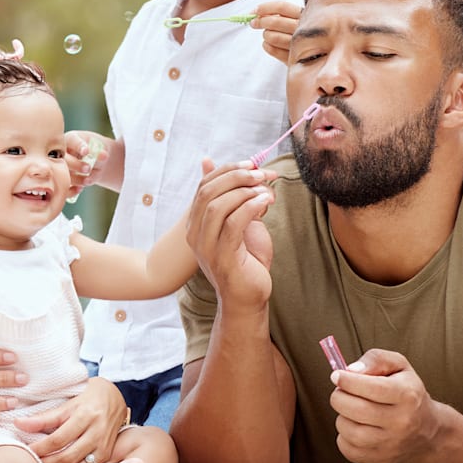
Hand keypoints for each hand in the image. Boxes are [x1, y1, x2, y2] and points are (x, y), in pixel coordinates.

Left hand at [17, 376, 127, 462]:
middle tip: (33, 461)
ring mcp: (104, 445)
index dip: (40, 448)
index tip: (27, 450)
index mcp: (85, 415)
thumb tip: (18, 424)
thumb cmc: (88, 397)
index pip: (58, 439)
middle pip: (67, 457)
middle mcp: (97, 432)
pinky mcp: (107, 454)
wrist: (115, 397)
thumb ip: (44, 417)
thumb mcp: (67, 403)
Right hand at [63, 131, 110, 197]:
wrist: (95, 161)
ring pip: (63, 174)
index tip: (86, 151)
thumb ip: (100, 151)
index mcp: (70, 139)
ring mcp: (59, 166)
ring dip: (76, 178)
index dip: (79, 146)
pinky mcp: (61, 179)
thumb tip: (103, 155)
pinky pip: (62, 186)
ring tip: (88, 180)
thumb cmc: (96, 150)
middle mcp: (61, 152)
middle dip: (76, 164)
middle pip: (64, 158)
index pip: (73, 140)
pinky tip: (80, 189)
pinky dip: (70, 190)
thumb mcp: (99, 148)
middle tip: (88, 168)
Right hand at [184, 159, 275, 309]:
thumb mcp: (239, 223)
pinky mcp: (223, 258)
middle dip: (237, 176)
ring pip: (217, 206)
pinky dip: (251, 207)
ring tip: (266, 189)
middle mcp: (195, 234)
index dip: (227, 169)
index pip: (204, 186)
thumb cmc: (246, 260)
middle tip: (262, 174)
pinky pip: (234, 225)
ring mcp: (206, 247)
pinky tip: (266, 202)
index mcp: (196, 224)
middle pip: (208, 192)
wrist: (248, 298)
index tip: (252, 164)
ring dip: (244, 191)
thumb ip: (233, 199)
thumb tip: (229, 171)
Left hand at [253, 0, 300, 62]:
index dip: (264, 8)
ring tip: (267, 35)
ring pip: (273, 37)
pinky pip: (274, 50)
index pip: (281, 7)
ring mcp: (301, 44)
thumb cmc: (304, 33)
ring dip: (265, 35)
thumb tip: (255, 13)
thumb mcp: (297, 19)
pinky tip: (267, 44)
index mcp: (305, 14)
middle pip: (275, 22)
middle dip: (260, 22)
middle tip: (254, 23)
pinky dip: (266, 46)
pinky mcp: (295, 58)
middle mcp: (305, 28)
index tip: (253, 12)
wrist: (320, 57)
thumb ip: (280, 14)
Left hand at [328, 350, 440, 462]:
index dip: (346, 380)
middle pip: (354, 409)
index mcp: (407, 395)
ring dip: (342, 417)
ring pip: (348, 430)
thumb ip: (376, 359)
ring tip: (351, 411)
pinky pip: (347, 449)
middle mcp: (401, 422)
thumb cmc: (408, 394)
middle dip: (339, 396)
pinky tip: (355, 427)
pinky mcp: (381, 461)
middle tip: (342, 392)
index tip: (337, 376)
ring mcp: (391, 445)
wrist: (428, 432)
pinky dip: (344, 437)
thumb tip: (351, 370)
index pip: (370, 387)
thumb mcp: (400, 367)